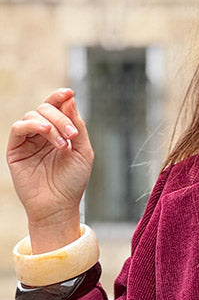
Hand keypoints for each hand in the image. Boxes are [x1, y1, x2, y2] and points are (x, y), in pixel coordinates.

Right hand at [6, 89, 93, 251]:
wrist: (59, 207)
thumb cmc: (72, 182)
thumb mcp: (82, 151)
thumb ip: (77, 126)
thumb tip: (69, 99)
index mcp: (59, 132)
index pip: (57, 107)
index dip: (61, 97)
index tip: (69, 93)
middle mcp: (42, 134)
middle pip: (45, 108)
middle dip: (60, 117)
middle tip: (71, 135)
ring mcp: (28, 141)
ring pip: (33, 115)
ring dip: (50, 124)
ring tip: (62, 143)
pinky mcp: (15, 149)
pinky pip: (18, 128)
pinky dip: (32, 125)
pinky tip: (45, 132)